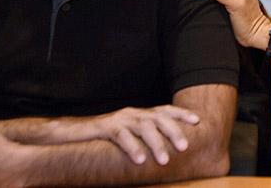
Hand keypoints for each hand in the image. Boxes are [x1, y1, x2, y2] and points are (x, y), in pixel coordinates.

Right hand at [53, 105, 199, 165]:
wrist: (74, 134)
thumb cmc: (106, 139)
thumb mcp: (130, 136)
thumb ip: (145, 140)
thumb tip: (168, 153)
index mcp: (140, 114)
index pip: (164, 110)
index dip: (180, 114)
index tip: (197, 120)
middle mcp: (132, 114)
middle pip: (157, 117)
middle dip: (173, 131)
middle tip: (184, 147)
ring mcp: (119, 119)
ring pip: (142, 127)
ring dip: (155, 143)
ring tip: (164, 160)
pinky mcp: (104, 128)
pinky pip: (120, 136)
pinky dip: (132, 147)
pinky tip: (139, 160)